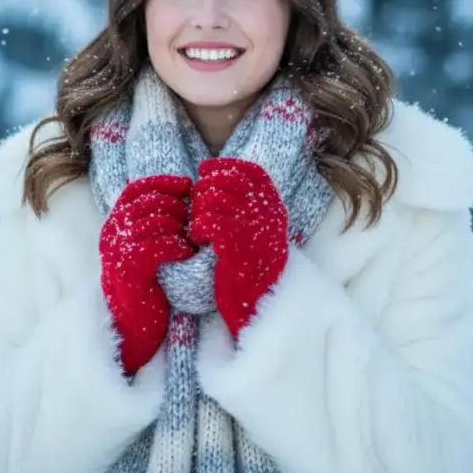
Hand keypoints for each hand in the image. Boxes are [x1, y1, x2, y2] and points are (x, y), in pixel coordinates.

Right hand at [99, 174, 193, 375]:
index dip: (162, 182)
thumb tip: (186, 190)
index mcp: (114, 223)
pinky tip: (186, 253)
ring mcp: (116, 251)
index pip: (136, 188)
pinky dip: (176, 245)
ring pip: (154, 222)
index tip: (187, 184)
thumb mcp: (147, 245)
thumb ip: (156, 220)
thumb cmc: (149, 282)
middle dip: (177, 206)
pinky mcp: (127, 270)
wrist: (133, 325)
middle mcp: (110, 233)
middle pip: (148, 202)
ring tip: (191, 240)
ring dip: (179, 227)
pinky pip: (156, 245)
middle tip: (193, 220)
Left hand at [189, 158, 287, 338]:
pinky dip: (197, 227)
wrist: (260, 306)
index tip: (207, 170)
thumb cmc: (254, 268)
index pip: (251, 171)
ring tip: (197, 227)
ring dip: (198, 210)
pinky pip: (207, 221)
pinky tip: (198, 239)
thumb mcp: (261, 232)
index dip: (226, 166)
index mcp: (275, 208)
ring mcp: (252, 229)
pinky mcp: (234, 246)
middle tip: (197, 205)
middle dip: (205, 188)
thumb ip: (249, 206)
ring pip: (213, 198)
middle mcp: (267, 214)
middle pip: (228, 180)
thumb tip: (222, 178)